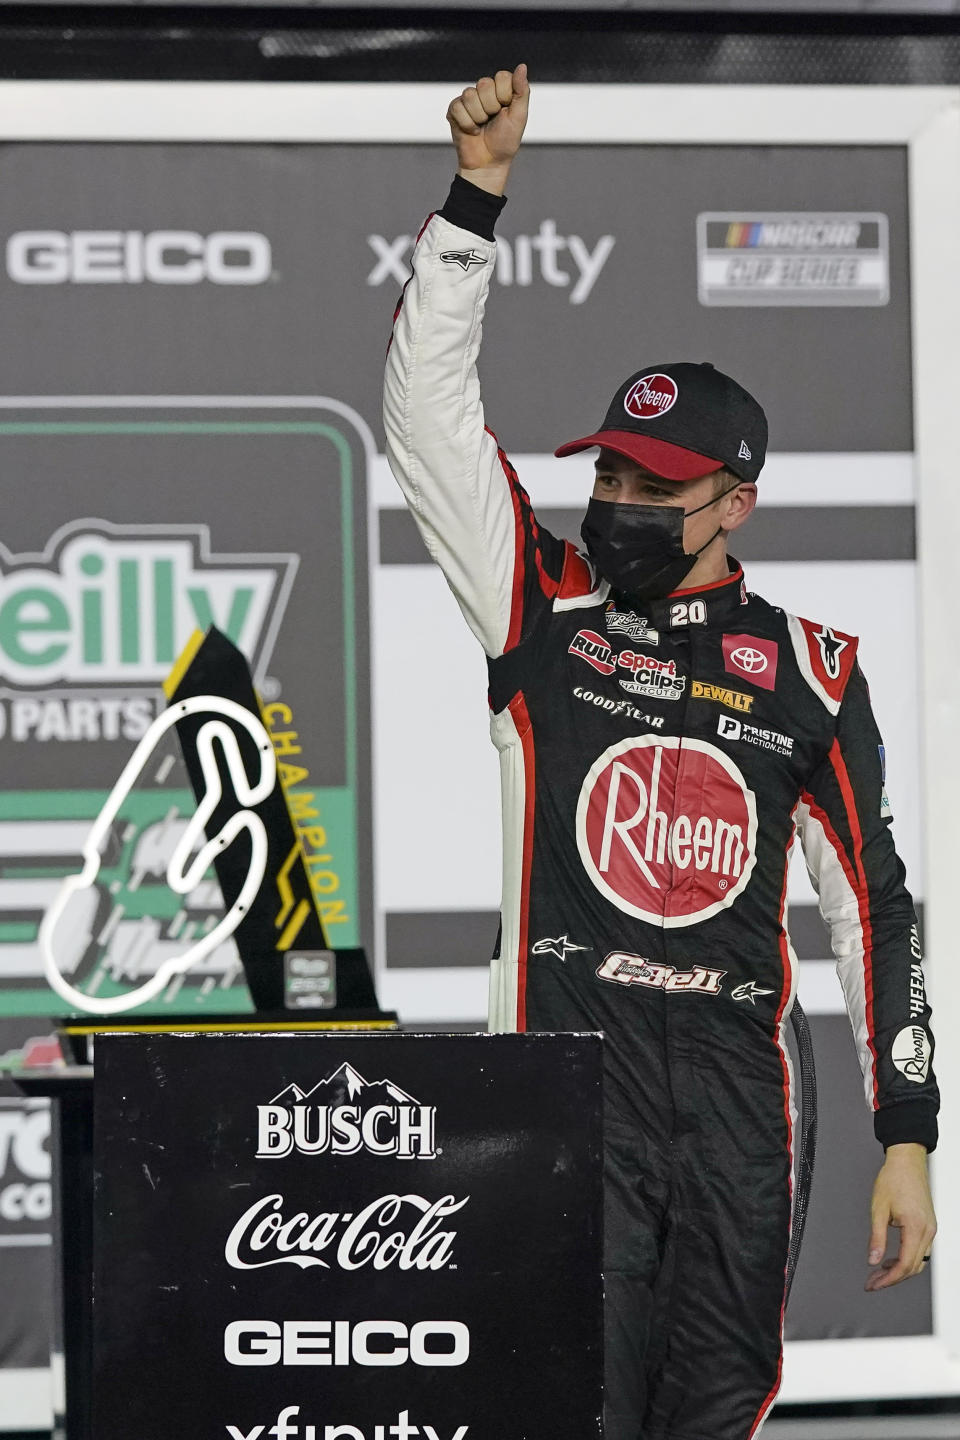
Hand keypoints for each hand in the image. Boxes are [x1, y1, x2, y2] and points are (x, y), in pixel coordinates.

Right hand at [446, 64, 529, 194]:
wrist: (488, 164)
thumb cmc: (505, 142)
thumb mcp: (519, 117)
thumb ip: (521, 91)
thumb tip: (522, 65)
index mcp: (502, 90)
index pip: (502, 77)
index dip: (504, 96)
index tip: (506, 111)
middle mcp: (485, 92)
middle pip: (484, 84)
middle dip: (491, 107)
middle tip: (492, 121)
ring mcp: (468, 100)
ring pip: (470, 95)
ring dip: (478, 117)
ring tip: (482, 126)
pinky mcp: (455, 110)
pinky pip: (458, 106)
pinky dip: (467, 123)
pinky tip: (472, 131)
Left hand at [865, 1143, 936, 1290]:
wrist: (907, 1161)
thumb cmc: (893, 1179)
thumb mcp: (878, 1210)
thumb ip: (877, 1238)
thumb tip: (873, 1260)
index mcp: (916, 1228)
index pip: (905, 1265)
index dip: (888, 1279)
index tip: (874, 1284)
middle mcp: (928, 1231)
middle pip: (913, 1267)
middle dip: (892, 1279)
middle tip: (872, 1282)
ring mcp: (930, 1228)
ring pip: (918, 1261)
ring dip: (899, 1270)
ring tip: (878, 1272)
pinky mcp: (928, 1225)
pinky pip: (920, 1250)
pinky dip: (906, 1258)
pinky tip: (891, 1259)